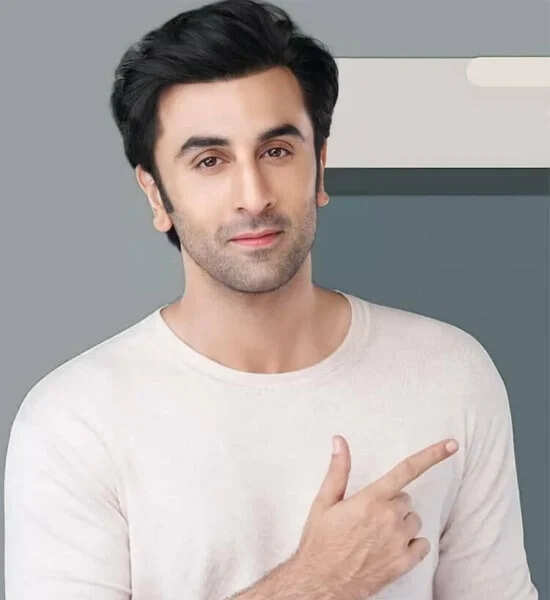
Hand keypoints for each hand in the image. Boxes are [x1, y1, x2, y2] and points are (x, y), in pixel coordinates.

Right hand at [294, 435, 458, 598]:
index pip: (406, 469)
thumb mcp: (324, 502)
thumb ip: (338, 470)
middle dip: (391, 503)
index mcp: (371, 498)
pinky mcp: (403, 563)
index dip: (432, 455)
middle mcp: (389, 517)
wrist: (319, 582)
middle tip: (369, 516)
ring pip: (414, 520)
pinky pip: (422, 544)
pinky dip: (411, 544)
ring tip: (376, 534)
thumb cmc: (320, 541)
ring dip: (401, 523)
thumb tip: (339, 441)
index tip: (451, 444)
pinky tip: (390, 548)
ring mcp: (399, 541)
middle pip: (405, 499)